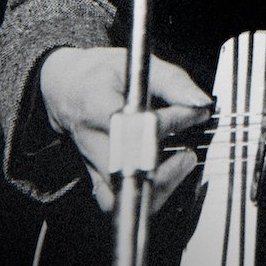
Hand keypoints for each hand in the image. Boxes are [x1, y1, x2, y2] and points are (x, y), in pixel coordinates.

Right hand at [39, 46, 210, 212]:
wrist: (66, 87)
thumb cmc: (101, 74)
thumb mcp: (135, 64)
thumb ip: (171, 81)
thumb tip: (200, 101)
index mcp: (96, 104)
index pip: (134, 122)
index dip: (174, 120)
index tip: (197, 113)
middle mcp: (88, 139)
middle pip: (123, 171)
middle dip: (164, 170)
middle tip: (189, 154)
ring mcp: (89, 163)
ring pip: (118, 197)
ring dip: (156, 190)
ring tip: (180, 166)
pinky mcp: (94, 177)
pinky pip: (117, 201)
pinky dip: (145, 198)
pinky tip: (166, 177)